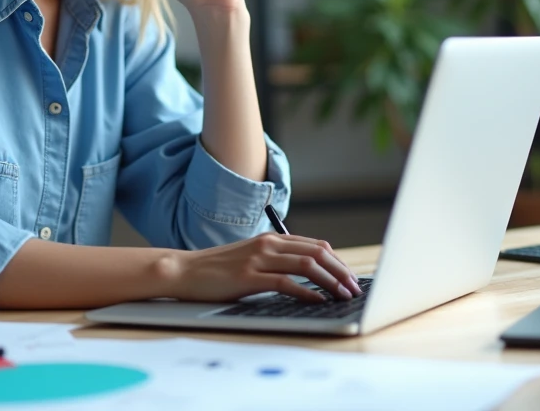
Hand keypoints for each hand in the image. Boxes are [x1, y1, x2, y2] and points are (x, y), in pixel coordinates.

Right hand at [163, 233, 363, 303]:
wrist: (185, 271)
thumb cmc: (218, 269)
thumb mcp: (252, 258)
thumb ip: (276, 261)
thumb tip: (308, 275)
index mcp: (272, 239)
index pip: (316, 246)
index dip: (338, 262)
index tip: (350, 278)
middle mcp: (268, 244)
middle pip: (318, 253)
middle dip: (341, 272)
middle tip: (355, 289)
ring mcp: (259, 259)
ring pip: (307, 265)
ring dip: (331, 282)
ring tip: (343, 296)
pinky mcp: (249, 277)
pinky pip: (286, 283)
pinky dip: (307, 292)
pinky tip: (318, 301)